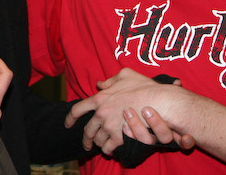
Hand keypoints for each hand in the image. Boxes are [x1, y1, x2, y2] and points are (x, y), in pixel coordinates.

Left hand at [65, 68, 182, 154]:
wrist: (158, 102)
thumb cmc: (143, 87)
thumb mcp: (125, 75)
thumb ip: (110, 80)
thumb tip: (100, 84)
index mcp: (99, 98)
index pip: (77, 109)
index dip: (70, 118)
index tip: (68, 124)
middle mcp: (101, 114)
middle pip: (87, 130)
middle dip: (86, 138)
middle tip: (87, 143)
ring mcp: (110, 127)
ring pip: (98, 139)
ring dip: (98, 143)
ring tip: (101, 144)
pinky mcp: (120, 137)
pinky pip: (108, 148)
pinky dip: (108, 150)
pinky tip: (110, 149)